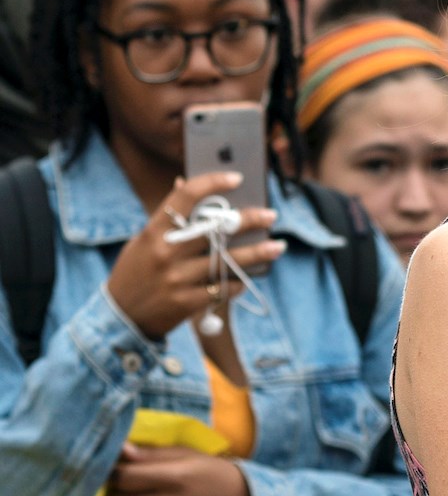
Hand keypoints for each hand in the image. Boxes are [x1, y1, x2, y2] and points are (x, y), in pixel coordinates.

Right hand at [105, 172, 285, 339]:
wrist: (121, 317)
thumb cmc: (137, 271)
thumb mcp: (145, 241)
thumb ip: (167, 218)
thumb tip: (185, 182)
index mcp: (154, 232)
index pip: (185, 197)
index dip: (212, 183)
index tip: (236, 178)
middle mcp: (166, 253)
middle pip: (216, 229)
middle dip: (249, 220)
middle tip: (270, 215)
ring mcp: (177, 279)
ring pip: (227, 262)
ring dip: (258, 253)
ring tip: (277, 246)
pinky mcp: (187, 302)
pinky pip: (223, 288)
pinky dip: (238, 281)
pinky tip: (245, 277)